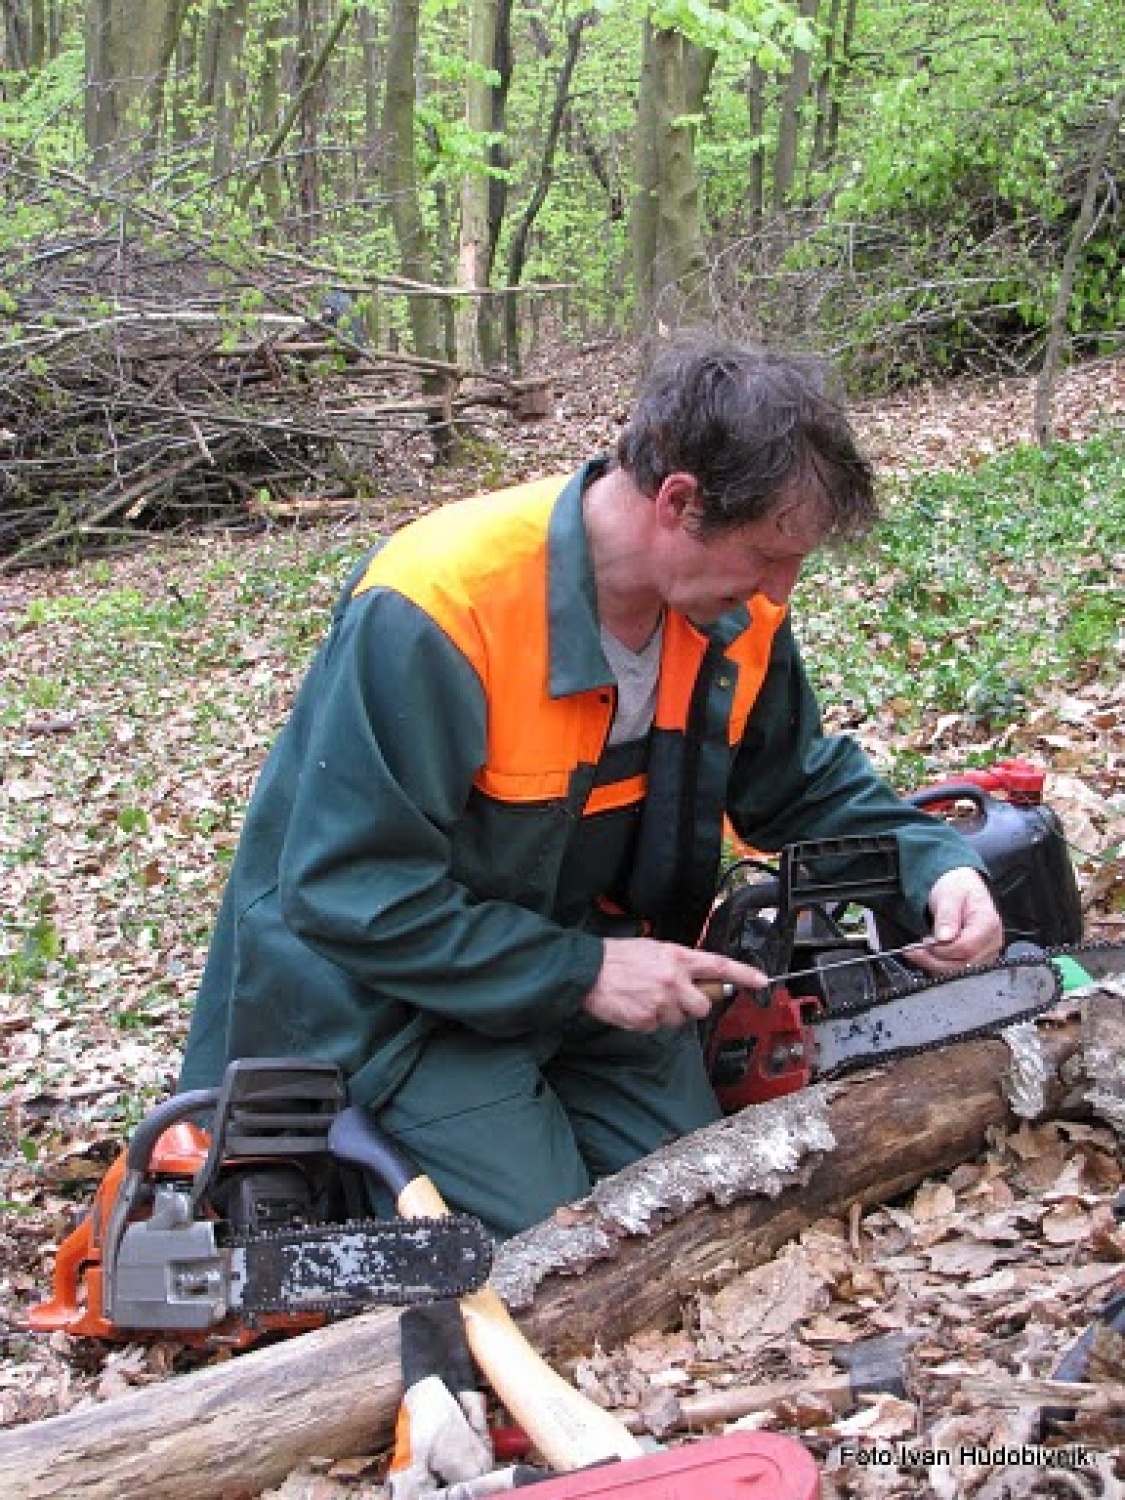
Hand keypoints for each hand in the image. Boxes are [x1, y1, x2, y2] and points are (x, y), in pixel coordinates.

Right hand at [583, 937, 767, 1032]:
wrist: (587, 971)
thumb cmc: (617, 957)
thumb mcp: (653, 948)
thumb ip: (678, 961)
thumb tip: (697, 974)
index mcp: (677, 958)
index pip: (719, 966)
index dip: (744, 975)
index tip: (761, 981)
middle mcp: (673, 980)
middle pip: (702, 1006)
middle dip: (692, 1005)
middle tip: (674, 997)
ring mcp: (660, 1002)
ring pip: (678, 1020)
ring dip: (666, 1013)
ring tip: (645, 997)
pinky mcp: (645, 1020)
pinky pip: (655, 1027)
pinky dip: (646, 1020)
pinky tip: (634, 1006)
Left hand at [906, 867, 1003, 975]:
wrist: (965, 889)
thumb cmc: (959, 889)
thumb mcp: (950, 895)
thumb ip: (947, 916)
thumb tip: (943, 938)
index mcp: (988, 924)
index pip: (965, 948)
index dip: (941, 949)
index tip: (924, 942)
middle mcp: (991, 943)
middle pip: (963, 965)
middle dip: (934, 960)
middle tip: (913, 951)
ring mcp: (986, 954)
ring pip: (959, 972)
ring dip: (934, 965)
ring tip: (917, 953)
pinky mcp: (977, 960)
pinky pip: (958, 971)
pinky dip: (939, 967)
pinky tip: (926, 957)